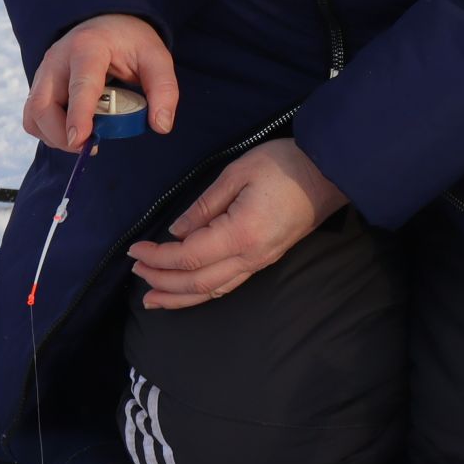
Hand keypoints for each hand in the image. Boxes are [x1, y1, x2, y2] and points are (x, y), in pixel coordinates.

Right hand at [22, 13, 177, 151]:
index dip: (78, 115)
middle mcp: (58, 58)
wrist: (106, 22)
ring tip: (84, 139)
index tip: (80, 140)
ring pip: (34, 114)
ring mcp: (44, 71)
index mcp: (88, 47)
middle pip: (44, 104)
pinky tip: (71, 130)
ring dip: (54, 136)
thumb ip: (164, 90)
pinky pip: (32, 116)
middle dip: (62, 135)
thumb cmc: (130, 41)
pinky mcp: (39, 84)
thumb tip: (161, 126)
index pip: (80, 84)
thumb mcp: (156, 58)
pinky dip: (48, 131)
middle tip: (90, 146)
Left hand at [125, 138, 345, 307]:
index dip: (157, 258)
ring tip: (152, 298)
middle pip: (198, 282)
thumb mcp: (236, 173)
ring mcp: (260, 262)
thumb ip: (204, 206)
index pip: (188, 257)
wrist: (329, 173)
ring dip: (180, 296)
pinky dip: (202, 292)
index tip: (134, 251)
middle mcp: (250, 258)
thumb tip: (177, 231)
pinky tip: (189, 291)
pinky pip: (228, 285)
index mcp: (240, 234)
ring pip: (214, 290)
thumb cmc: (283, 165)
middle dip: (162, 281)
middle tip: (136, 273)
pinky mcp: (265, 260)